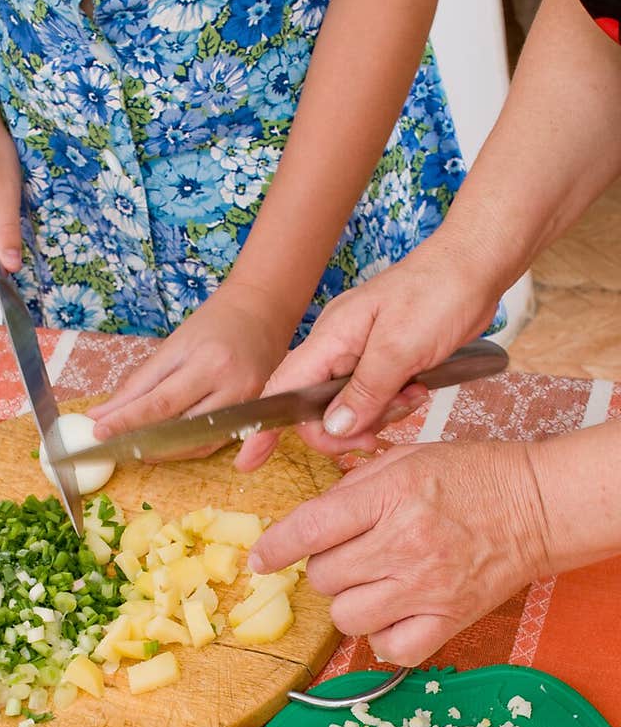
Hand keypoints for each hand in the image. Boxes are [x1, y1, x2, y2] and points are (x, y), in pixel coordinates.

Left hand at [89, 279, 290, 449]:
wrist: (262, 311)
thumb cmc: (215, 323)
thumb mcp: (174, 345)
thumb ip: (139, 383)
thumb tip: (104, 413)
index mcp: (208, 362)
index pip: (159, 402)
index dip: (127, 421)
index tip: (99, 431)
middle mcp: (231, 387)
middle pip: (179, 428)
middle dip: (142, 441)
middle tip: (112, 447)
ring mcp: (246, 405)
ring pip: (197, 443)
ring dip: (164, 452)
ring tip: (136, 450)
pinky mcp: (253, 416)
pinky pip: (214, 442)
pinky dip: (186, 448)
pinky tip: (165, 447)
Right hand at [235, 234, 501, 471]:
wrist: (476, 264)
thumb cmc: (440, 293)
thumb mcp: (401, 349)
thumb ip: (364, 392)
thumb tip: (333, 429)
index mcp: (330, 338)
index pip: (282, 390)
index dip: (264, 428)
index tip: (250, 462)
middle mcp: (337, 346)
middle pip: (315, 407)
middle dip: (344, 428)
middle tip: (378, 434)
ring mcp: (359, 351)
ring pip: (348, 405)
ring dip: (378, 413)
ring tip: (412, 396)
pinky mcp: (383, 357)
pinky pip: (373, 394)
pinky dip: (392, 402)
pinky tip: (417, 390)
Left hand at [247, 440, 549, 666]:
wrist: (536, 506)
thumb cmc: (472, 476)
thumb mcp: (407, 459)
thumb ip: (353, 487)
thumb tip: (308, 521)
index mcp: (393, 496)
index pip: (312, 529)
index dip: (276, 547)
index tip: (261, 558)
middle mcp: (406, 545)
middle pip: (324, 577)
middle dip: (325, 566)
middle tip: (351, 553)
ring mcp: (427, 588)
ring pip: (346, 617)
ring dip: (347, 602)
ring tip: (370, 582)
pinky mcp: (447, 620)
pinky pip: (388, 648)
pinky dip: (380, 636)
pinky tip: (391, 612)